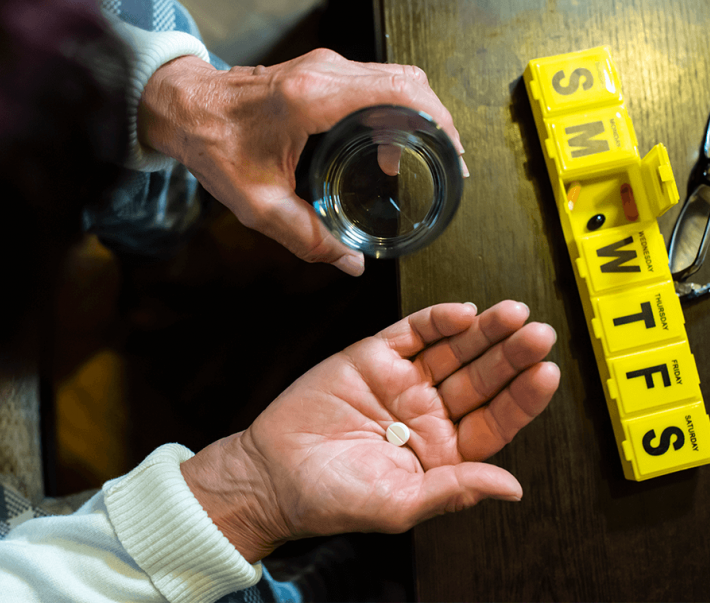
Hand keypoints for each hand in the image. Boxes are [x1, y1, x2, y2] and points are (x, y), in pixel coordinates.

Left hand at [137, 49, 466, 276]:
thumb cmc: (214, 146)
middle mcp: (326, 73)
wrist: (184, 107)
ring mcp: (325, 67)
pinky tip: (390, 147)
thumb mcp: (258, 204)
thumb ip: (307, 238)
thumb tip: (351, 262)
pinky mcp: (321, 72)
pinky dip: (396, 109)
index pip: (400, 93)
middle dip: (438, 121)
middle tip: (447, 163)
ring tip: (424, 158)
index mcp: (313, 99)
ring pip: (396, 78)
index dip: (438, 122)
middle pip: (409, 81)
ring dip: (418, 114)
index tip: (453, 155)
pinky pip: (375, 82)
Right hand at [182, 300, 559, 562]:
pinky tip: (462, 314)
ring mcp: (403, 381)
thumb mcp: (398, 504)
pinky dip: (437, 320)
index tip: (547, 374)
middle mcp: (429, 412)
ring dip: (484, 331)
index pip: (495, 420)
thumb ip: (454, 490)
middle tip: (537, 334)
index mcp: (443, 450)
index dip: (522, 397)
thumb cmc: (332, 498)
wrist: (272, 474)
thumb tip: (512, 487)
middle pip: (481, 378)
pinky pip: (413, 333)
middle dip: (510, 355)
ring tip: (512, 315)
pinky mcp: (374, 356)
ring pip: (454, 349)